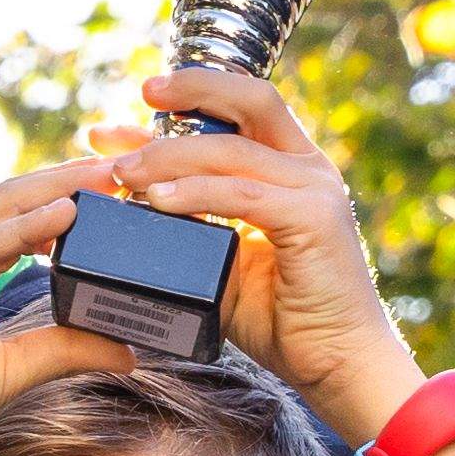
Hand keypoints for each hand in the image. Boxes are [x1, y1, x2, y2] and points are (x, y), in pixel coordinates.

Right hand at [0, 156, 139, 455]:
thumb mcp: (11, 370)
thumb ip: (63, 350)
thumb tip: (126, 350)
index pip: (21, 224)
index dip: (67, 205)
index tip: (117, 199)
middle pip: (15, 203)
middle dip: (68, 182)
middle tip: (123, 170)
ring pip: (2, 209)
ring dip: (56, 189)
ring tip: (104, 177)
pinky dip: (26, 227)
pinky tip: (66, 214)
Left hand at [95, 70, 427, 429]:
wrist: (338, 365)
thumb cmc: (283, 319)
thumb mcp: (224, 261)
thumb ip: (192, 225)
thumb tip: (134, 203)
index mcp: (292, 170)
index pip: (237, 115)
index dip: (179, 104)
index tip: (116, 124)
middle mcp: (309, 168)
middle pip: (249, 98)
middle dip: (186, 90)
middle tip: (120, 117)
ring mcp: (315, 189)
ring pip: (231, 149)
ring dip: (169, 157)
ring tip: (122, 174)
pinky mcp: (314, 218)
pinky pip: (241, 193)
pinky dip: (195, 194)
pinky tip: (157, 200)